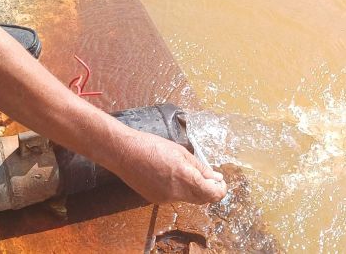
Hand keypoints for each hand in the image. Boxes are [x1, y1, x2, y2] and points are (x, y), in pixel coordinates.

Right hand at [108, 130, 226, 204]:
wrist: (124, 153)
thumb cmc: (151, 146)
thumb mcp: (180, 152)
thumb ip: (200, 167)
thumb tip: (215, 177)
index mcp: (185, 177)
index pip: (212, 193)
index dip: (220, 190)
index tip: (221, 183)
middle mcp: (177, 192)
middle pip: (202, 199)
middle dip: (208, 190)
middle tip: (209, 178)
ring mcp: (166, 198)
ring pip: (187, 198)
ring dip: (192, 189)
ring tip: (183, 171)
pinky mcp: (155, 200)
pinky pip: (173, 197)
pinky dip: (177, 189)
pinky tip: (168, 175)